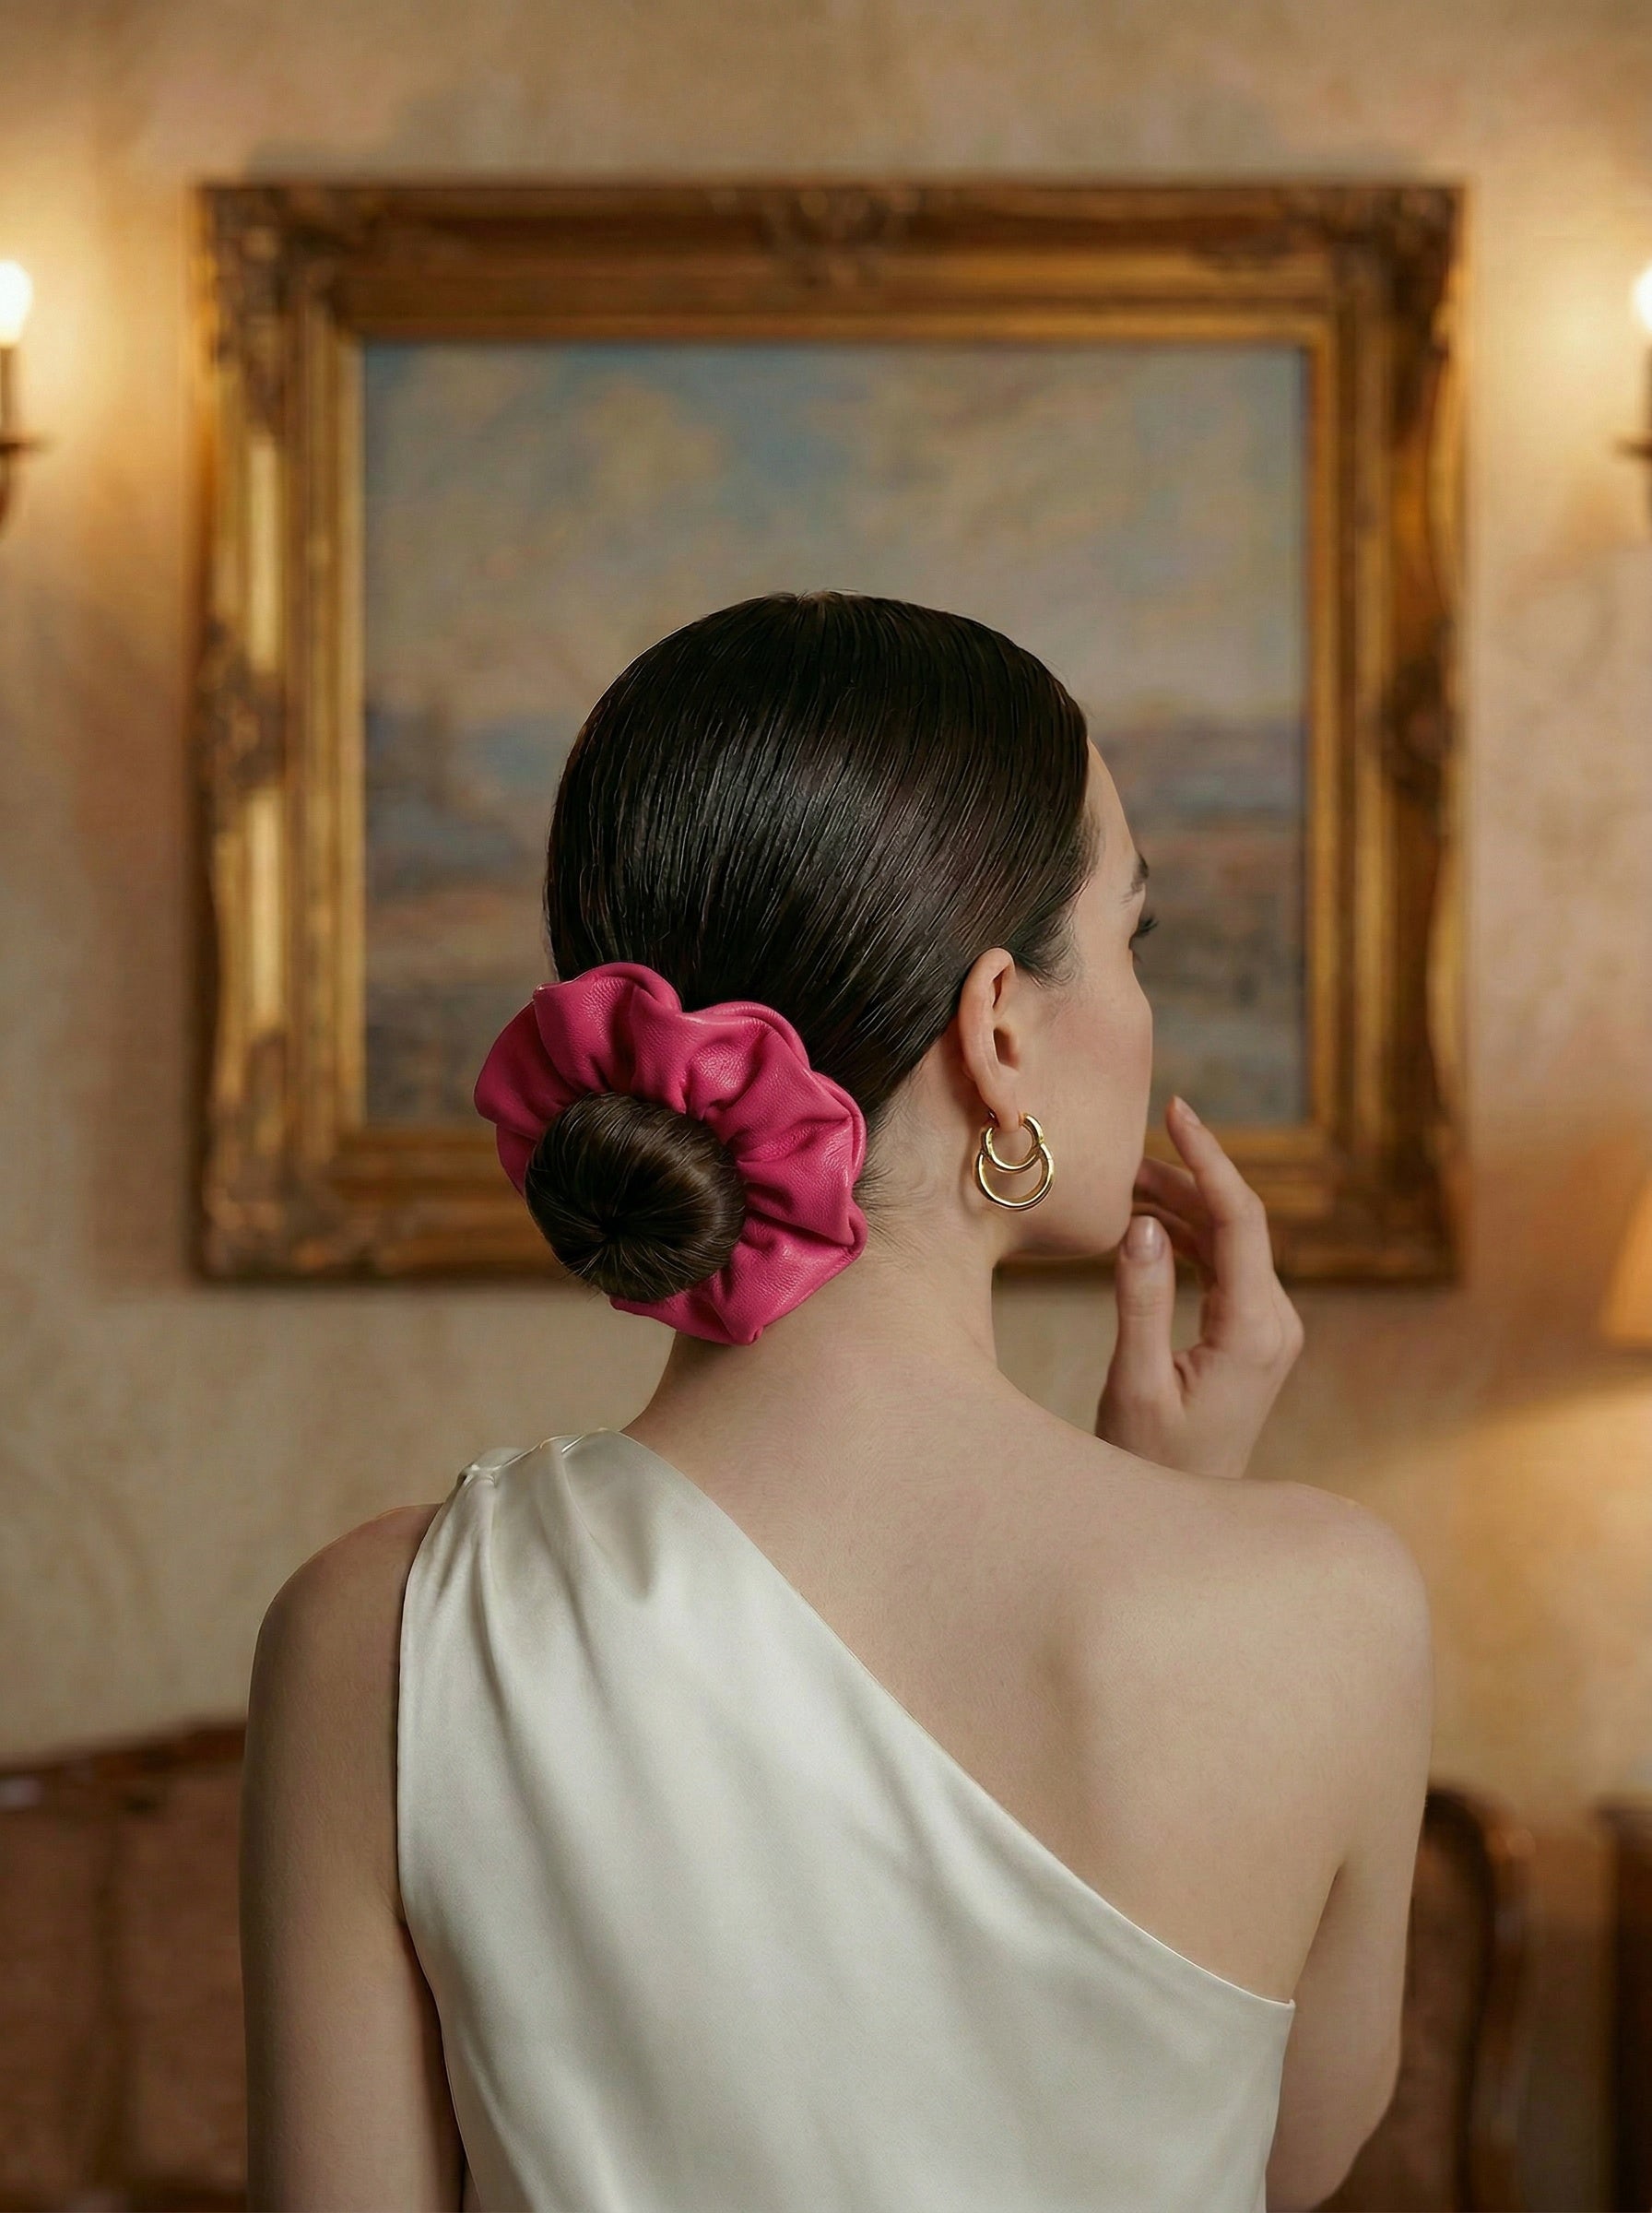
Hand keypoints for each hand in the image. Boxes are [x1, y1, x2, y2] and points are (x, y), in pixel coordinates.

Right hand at [1095, 1096, 1303, 1479]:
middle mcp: (1276, 1323)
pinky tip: (1144, 1227)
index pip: (1241, 1219)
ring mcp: (1270, 1329)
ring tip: (1123, 1184)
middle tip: (1122, 1155)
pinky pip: (1225, 1267)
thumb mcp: (1136, 1382)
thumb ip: (1141, 1300)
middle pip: (1237, 1222)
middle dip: (1184, 1178)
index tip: (1176, 1111)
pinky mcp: (1253, 1335)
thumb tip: (1144, 1224)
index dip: (1209, 1158)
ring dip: (1181, 1208)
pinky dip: (1186, 1239)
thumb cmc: (1155, 1462)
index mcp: (1255, 1330)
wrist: (1188, 1521)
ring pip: (1230, 1241)